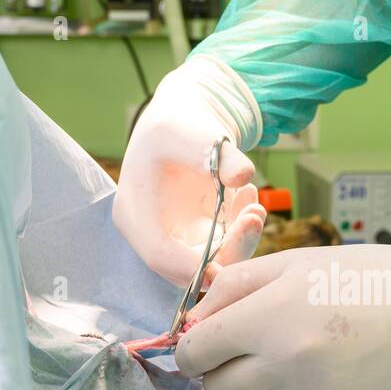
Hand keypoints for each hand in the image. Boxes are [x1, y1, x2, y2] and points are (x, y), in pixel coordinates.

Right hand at [113, 56, 266, 286]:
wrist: (186, 121)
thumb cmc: (180, 124)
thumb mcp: (194, 131)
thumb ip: (219, 153)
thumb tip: (243, 175)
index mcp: (135, 212)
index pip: (160, 254)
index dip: (195, 266)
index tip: (231, 258)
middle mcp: (150, 233)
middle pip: (189, 267)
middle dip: (229, 249)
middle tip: (255, 215)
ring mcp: (174, 238)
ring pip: (211, 262)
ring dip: (240, 238)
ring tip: (252, 199)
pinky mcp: (197, 237)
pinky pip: (223, 248)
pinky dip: (240, 229)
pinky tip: (246, 195)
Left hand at [175, 226, 390, 389]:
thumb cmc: (368, 276)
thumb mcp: (297, 263)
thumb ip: (237, 286)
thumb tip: (194, 318)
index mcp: (266, 318)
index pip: (194, 351)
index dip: (194, 345)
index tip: (208, 337)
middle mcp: (281, 364)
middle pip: (215, 387)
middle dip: (219, 369)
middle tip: (245, 347)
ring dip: (257, 385)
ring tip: (292, 354)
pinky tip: (319, 371)